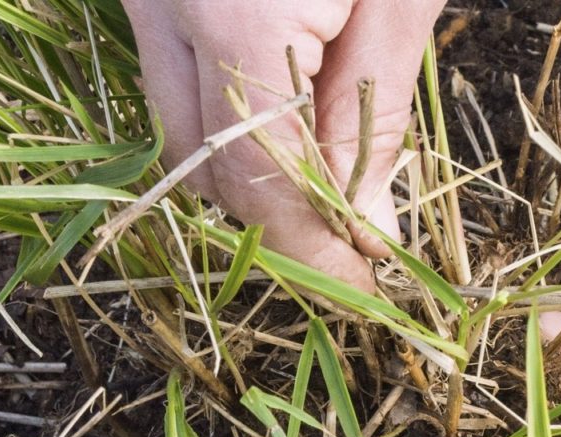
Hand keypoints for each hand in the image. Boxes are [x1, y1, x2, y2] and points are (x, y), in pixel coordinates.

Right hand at [122, 0, 445, 290]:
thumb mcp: (397, 0)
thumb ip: (374, 113)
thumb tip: (367, 228)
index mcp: (230, 10)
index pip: (257, 173)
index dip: (311, 245)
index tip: (360, 283)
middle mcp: (163, 8)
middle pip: (206, 167)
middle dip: (280, 221)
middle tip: (352, 244)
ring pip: (180, 135)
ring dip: (252, 178)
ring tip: (330, 189)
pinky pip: (176, 88)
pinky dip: (229, 127)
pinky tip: (290, 131)